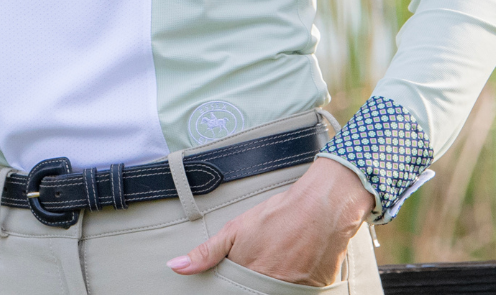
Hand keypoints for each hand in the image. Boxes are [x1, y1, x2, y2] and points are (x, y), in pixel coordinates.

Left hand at [167, 157, 374, 285]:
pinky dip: (293, 287)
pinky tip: (295, 268)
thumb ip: (207, 254)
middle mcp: (272, 290)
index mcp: (249, 280)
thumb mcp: (235, 231)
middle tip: (263, 261)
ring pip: (275, 294)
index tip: (236, 280)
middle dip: (252, 284)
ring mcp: (295, 294)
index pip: (233, 292)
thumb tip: (175, 267)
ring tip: (278, 260)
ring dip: (272, 285)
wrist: (321, 209)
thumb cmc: (276, 217)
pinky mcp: (315, 294)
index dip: (234, 287)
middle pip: (254, 292)